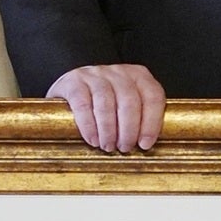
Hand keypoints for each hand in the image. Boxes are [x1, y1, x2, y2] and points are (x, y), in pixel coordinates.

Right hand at [49, 63, 165, 152]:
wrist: (68, 91)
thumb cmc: (102, 104)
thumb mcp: (125, 105)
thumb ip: (140, 118)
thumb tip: (146, 145)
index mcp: (138, 75)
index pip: (153, 96)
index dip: (151, 123)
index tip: (145, 144)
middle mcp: (118, 71)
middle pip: (129, 101)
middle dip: (129, 130)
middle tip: (124, 148)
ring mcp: (94, 74)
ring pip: (106, 103)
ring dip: (109, 131)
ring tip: (108, 146)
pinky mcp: (73, 82)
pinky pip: (83, 105)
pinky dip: (89, 126)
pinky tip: (92, 139)